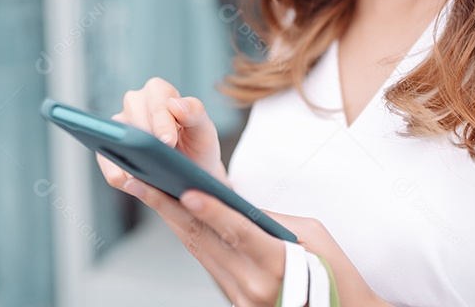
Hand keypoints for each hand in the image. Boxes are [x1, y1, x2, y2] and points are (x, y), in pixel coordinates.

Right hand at [96, 77, 228, 186]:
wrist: (190, 174)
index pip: (157, 101)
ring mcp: (120, 126)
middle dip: (146, 140)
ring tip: (141, 174)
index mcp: (159, 92)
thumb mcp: (205, 131)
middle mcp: (135, 103)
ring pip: (118, 135)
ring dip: (128, 155)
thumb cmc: (197, 147)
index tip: (168, 142)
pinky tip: (126, 181)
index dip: (162, 121)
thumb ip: (196, 113)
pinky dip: (114, 171)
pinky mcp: (109, 149)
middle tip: (156, 161)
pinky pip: (105, 159)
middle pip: (135, 117)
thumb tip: (176, 105)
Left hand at [116, 182, 385, 306]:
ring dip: (170, 219)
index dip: (211, 211)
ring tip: (146, 190)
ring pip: (199, 251)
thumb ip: (270, 218)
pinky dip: (189, 236)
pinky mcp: (233, 301)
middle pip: (204, 241)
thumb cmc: (333, 270)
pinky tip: (172, 215)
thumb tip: (233, 204)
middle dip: (168, 207)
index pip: (237, 232)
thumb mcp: (313, 234)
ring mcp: (240, 297)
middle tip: (141, 180)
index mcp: (278, 265)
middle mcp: (253, 286)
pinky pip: (207, 262)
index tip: (185, 190)